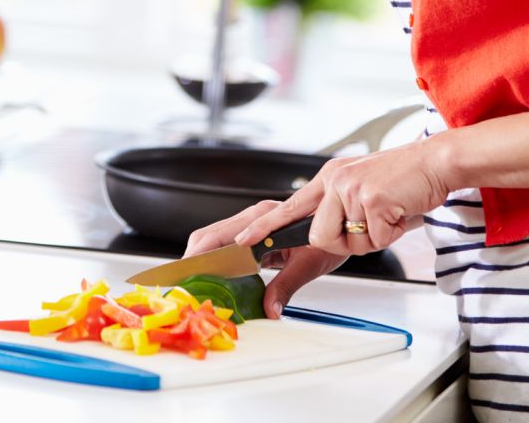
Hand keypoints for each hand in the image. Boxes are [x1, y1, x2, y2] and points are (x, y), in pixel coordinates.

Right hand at [186, 200, 347, 318]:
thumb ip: (286, 286)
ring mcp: (252, 224)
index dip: (200, 257)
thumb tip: (270, 310)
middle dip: (193, 259)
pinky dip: (216, 261)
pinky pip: (227, 245)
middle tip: (182, 283)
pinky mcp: (255, 234)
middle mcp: (254, 218)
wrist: (346, 221)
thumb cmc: (330, 235)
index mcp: (263, 219)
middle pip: (209, 236)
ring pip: (214, 239)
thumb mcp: (309, 264)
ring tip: (192, 283)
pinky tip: (213, 278)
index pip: (219, 237)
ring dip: (202, 260)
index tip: (188, 275)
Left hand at [236, 140, 452, 255]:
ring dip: (374, 238)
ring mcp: (351, 188)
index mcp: (329, 180)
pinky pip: (375, 239)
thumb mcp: (363, 194)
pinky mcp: (372, 197)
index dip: (263, 227)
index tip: (242, 241)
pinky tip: (400, 212)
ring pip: (349, 241)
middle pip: (318, 236)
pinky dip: (392, 233)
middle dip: (345, 243)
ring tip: (389, 215)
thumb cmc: (404, 181)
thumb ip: (341, 214)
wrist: (436, 162)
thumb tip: (328, 240)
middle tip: (371, 227)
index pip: (288, 207)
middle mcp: (334, 181)